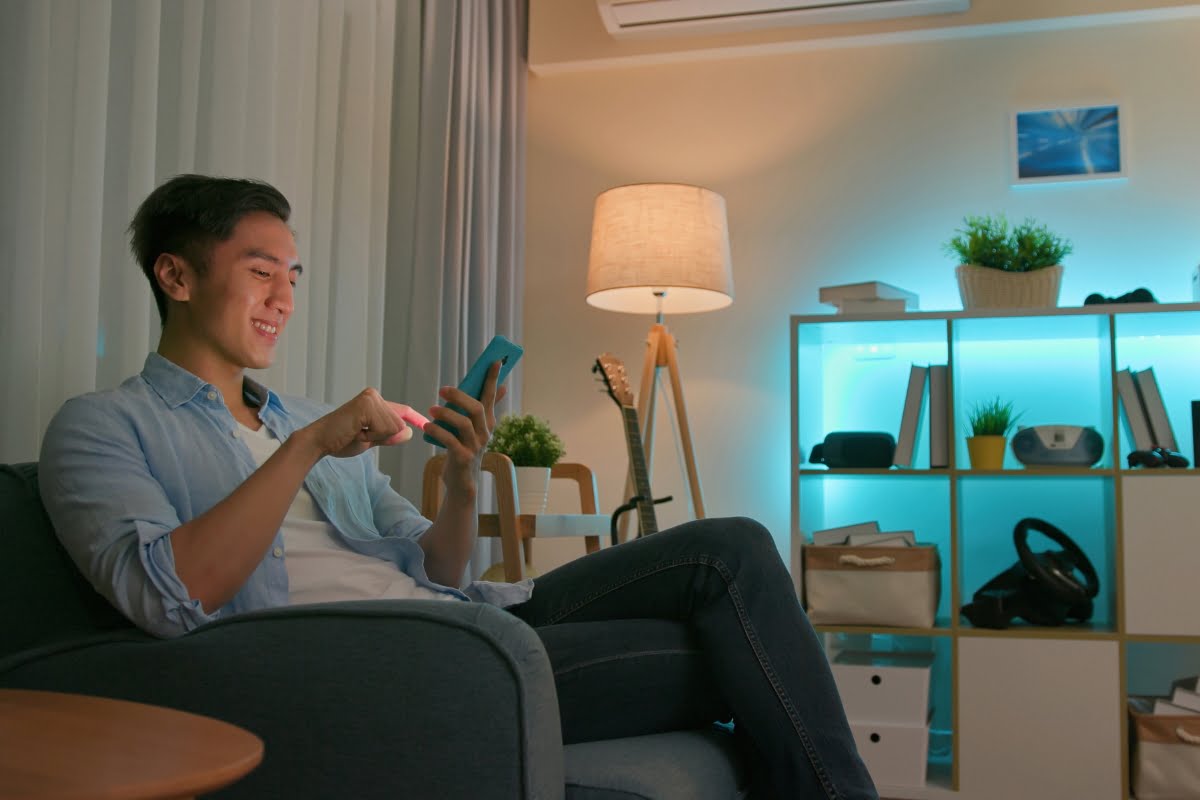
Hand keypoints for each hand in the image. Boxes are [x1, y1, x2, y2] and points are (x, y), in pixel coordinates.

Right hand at [302, 388, 421, 458]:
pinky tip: (355, 431)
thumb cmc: (342, 440)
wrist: (320, 442)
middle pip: (399, 424)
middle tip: (359, 434)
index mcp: (375, 402)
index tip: (426, 424)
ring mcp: (371, 398)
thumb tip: (408, 431)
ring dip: (375, 437)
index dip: (415, 419)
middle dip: (382, 437)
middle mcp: (374, 395)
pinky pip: (384, 429)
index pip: (402, 410)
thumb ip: (389, 435)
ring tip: (356, 432)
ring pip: (393, 428)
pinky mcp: (367, 405)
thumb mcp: (372, 439)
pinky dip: (371, 436)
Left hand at [424, 361, 507, 497]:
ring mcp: (475, 446)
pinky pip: (450, 440)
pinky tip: (428, 426)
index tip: (494, 361)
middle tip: (442, 389)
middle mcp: (484, 433)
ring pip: (464, 423)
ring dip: (446, 414)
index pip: (492, 396)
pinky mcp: (462, 458)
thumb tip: (501, 387)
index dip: (493, 379)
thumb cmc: (466, 450)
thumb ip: (485, 409)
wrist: (462, 483)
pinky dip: (438, 431)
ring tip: (432, 410)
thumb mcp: (477, 429)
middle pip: (477, 408)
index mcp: (488, 423)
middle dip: (460, 396)